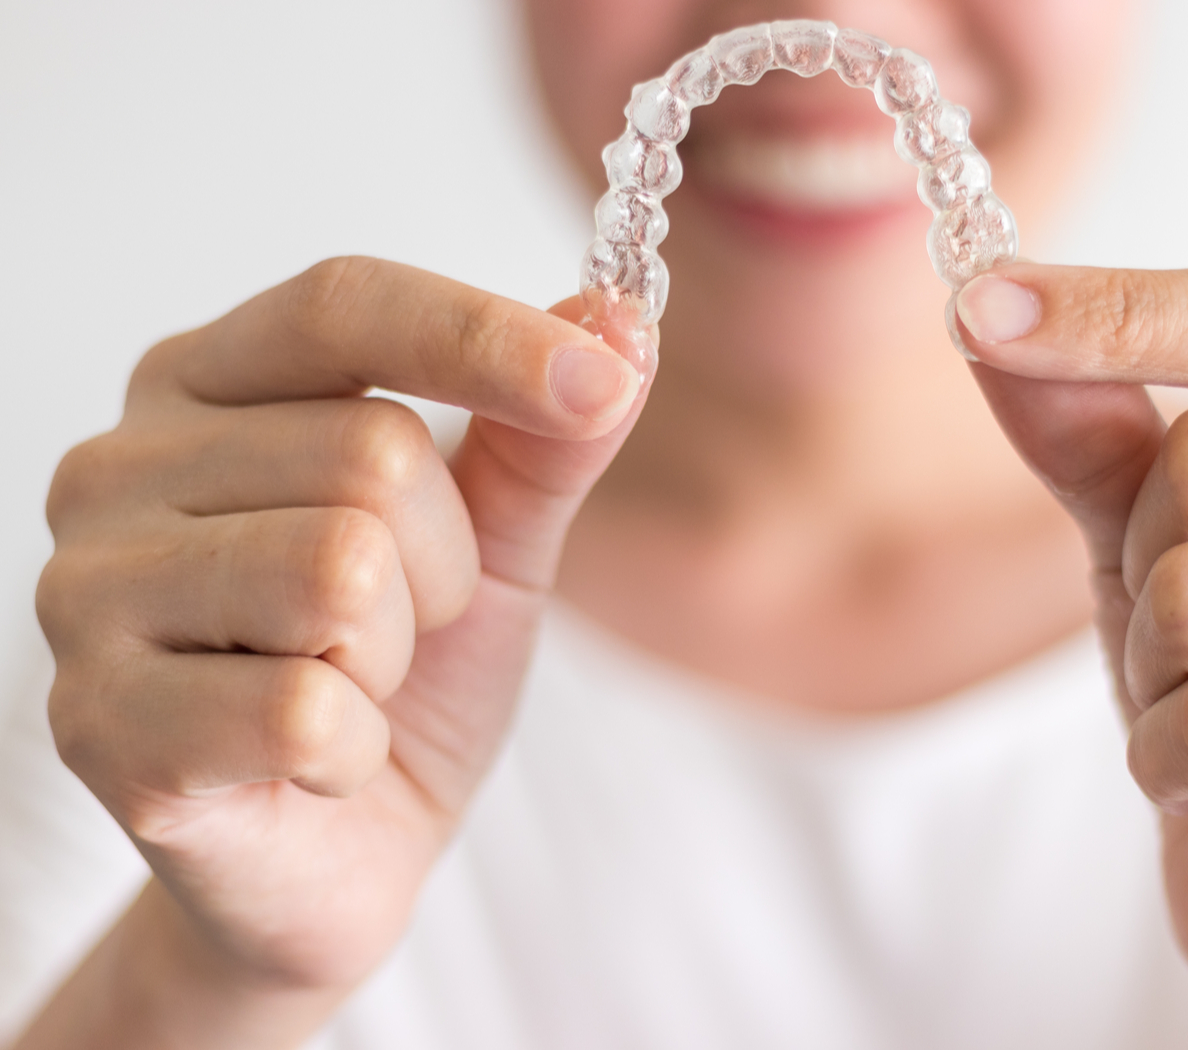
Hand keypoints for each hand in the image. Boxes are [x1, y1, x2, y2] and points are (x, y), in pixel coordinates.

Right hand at [31, 257, 648, 1042]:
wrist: (340, 854)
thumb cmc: (407, 678)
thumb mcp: (496, 541)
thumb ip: (546, 436)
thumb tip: (621, 319)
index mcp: (205, 386)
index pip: (344, 306)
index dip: (482, 337)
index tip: (604, 379)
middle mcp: (119, 468)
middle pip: (369, 453)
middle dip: (444, 564)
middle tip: (405, 626)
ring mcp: (87, 596)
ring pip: (337, 571)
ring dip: (396, 653)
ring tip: (352, 683)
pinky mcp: (98, 727)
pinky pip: (304, 708)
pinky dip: (356, 749)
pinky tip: (315, 761)